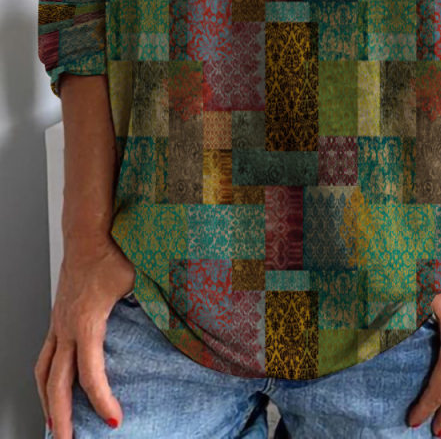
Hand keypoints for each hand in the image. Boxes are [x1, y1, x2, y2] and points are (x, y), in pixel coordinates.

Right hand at [33, 237, 135, 438]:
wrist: (86, 234)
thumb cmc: (112, 253)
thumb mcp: (138, 279)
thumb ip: (155, 301)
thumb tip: (182, 318)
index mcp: (87, 322)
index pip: (90, 373)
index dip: (103, 401)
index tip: (116, 422)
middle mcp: (66, 328)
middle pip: (57, 384)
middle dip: (62, 418)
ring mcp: (58, 324)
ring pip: (43, 373)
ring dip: (47, 404)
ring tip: (55, 428)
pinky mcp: (57, 320)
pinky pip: (44, 357)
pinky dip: (45, 380)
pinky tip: (53, 391)